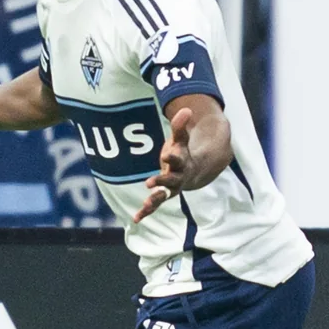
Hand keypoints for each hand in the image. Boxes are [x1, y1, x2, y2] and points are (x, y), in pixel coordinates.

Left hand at [135, 107, 195, 221]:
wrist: (192, 171)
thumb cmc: (183, 152)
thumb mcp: (181, 139)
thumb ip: (181, 126)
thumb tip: (186, 109)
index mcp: (182, 163)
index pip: (177, 159)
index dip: (172, 156)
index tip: (166, 154)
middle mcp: (178, 178)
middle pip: (170, 181)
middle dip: (161, 181)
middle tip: (149, 183)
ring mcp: (170, 189)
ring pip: (162, 196)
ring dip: (153, 200)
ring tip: (144, 205)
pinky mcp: (162, 195)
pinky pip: (154, 206)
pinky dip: (145, 212)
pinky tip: (136, 219)